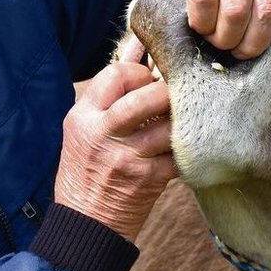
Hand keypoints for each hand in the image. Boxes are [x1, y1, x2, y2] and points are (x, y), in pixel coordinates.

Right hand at [53, 61, 175, 241]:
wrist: (85, 224)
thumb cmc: (86, 170)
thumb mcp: (85, 127)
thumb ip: (111, 90)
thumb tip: (137, 45)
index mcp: (83, 117)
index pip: (116, 74)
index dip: (139, 70)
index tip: (148, 78)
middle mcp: (102, 134)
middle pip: (144, 97)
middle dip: (166, 90)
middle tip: (174, 92)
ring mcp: (127, 158)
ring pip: (167, 125)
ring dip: (180, 118)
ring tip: (184, 114)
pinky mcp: (149, 180)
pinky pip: (178, 153)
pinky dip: (187, 145)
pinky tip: (187, 142)